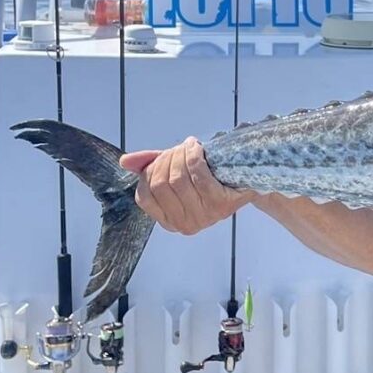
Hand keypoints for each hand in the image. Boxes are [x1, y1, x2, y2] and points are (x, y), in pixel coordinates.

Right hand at [119, 137, 255, 234]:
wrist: (248, 179)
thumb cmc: (211, 176)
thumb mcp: (177, 169)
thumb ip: (150, 166)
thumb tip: (125, 162)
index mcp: (170, 220)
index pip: (144, 196)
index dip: (149, 172)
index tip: (163, 158)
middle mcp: (186, 224)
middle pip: (160, 184)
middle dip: (167, 160)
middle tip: (179, 149)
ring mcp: (204, 217)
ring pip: (177, 179)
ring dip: (181, 155)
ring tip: (190, 147)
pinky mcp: (221, 205)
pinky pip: (198, 175)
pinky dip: (194, 156)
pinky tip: (198, 148)